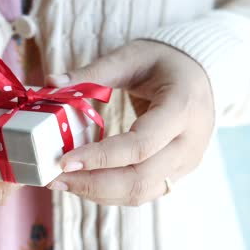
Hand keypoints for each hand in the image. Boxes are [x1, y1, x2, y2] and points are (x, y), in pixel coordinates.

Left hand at [46, 40, 214, 205]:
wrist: (198, 76)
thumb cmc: (163, 63)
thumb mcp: (130, 57)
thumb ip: (92, 73)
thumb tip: (50, 82)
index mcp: (182, 108)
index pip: (140, 144)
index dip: (100, 157)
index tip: (64, 160)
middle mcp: (190, 142)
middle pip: (140, 179)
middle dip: (93, 183)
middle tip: (56, 179)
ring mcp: (186, 162)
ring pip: (140, 192)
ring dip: (98, 193)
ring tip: (64, 183)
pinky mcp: (176, 172)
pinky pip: (142, 191)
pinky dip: (111, 192)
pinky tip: (85, 182)